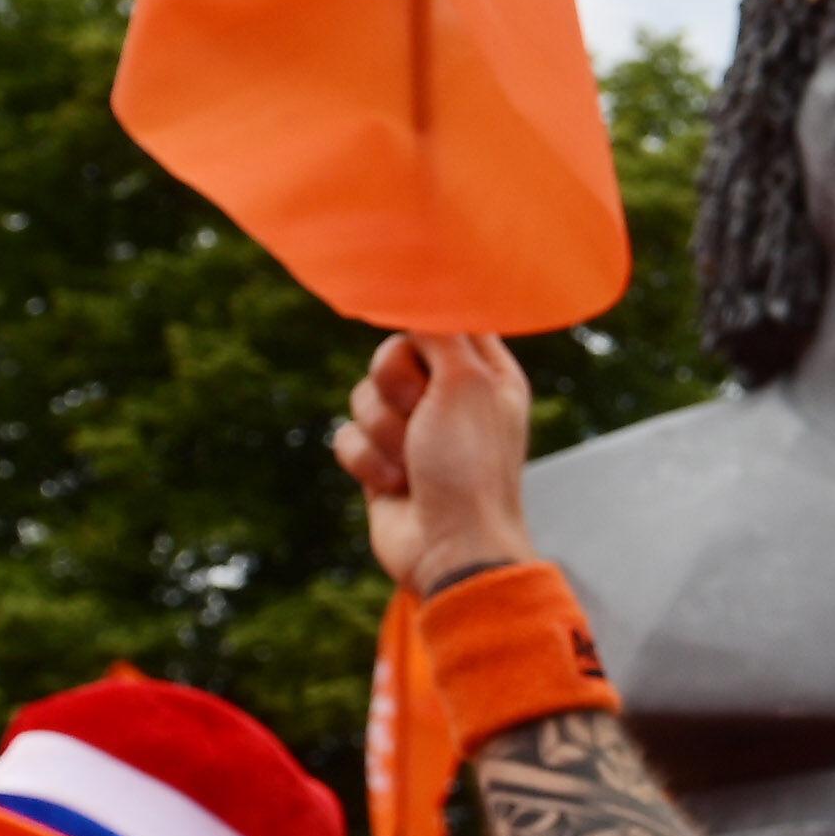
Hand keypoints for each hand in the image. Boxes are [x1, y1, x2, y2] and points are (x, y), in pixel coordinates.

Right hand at [337, 331, 541, 590]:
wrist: (452, 548)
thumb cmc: (471, 465)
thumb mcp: (464, 382)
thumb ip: (439, 330)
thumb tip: (417, 287)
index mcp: (487, 373)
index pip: (444, 321)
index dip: (422, 323)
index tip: (410, 325)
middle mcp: (451, 397)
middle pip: (391, 354)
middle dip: (397, 386)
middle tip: (423, 414)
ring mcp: (415, 431)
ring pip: (363, 396)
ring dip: (384, 431)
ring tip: (414, 463)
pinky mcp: (382, 462)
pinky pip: (347, 436)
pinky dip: (367, 462)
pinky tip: (396, 487)